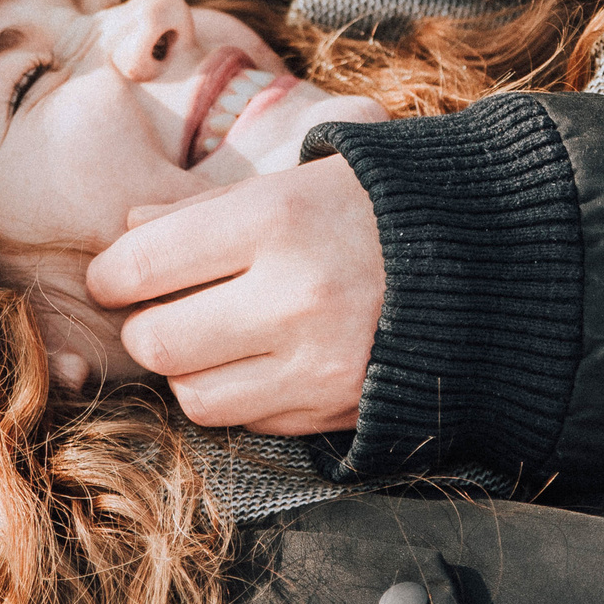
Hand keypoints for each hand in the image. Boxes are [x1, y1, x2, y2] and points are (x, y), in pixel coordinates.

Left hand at [83, 153, 379, 434]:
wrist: (491, 264)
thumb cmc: (377, 209)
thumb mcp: (294, 182)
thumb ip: (206, 210)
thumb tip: (129, 232)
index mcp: (277, 220)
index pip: (143, 264)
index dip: (112, 274)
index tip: (114, 276)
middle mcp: (294, 296)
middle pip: (157, 342)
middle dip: (145, 328)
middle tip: (159, 309)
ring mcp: (318, 362)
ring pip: (194, 396)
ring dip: (188, 370)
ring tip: (213, 336)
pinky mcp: (336, 409)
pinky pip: (248, 421)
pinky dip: (240, 395)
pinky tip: (264, 358)